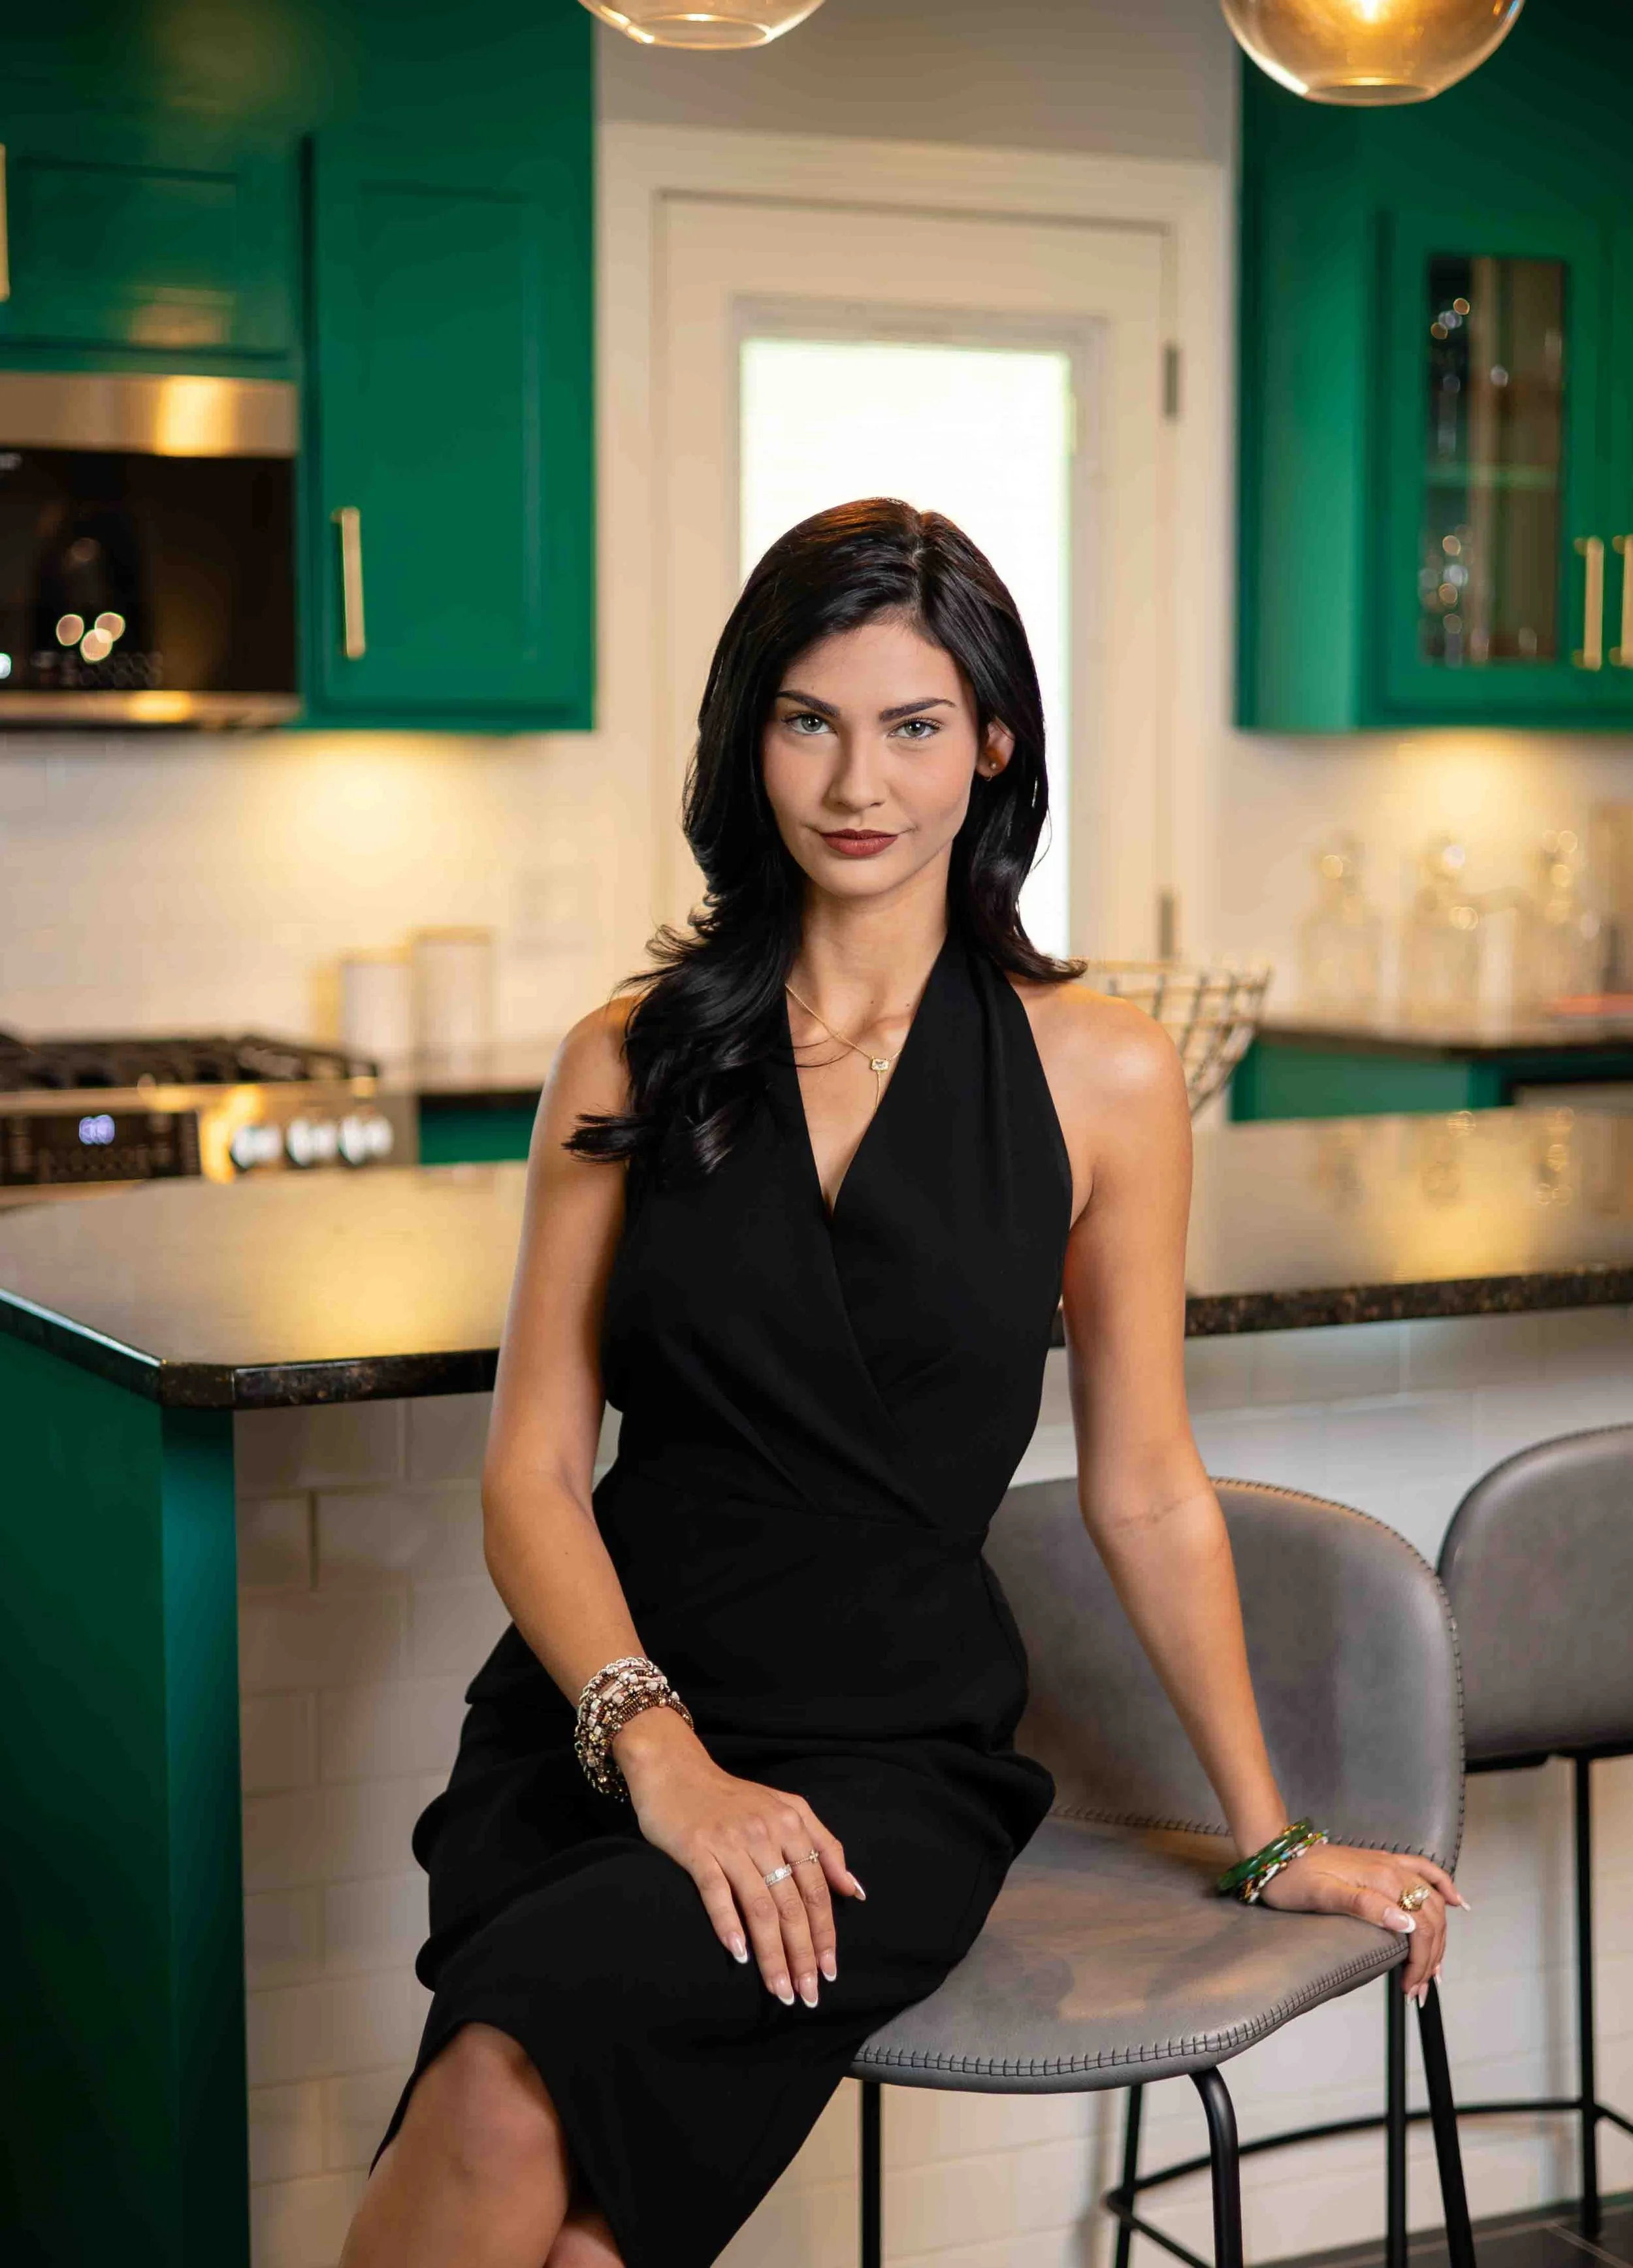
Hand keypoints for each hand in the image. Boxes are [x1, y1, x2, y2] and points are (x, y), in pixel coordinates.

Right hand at [613, 1708, 863, 2008]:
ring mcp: (730, 1841)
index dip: (825, 1932)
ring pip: (759, 1906)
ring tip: (780, 1989)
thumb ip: (823, 1844)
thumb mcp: (786, 1808)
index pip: (816, 1888)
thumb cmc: (733, 1798)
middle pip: (791, 1904)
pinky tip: (739, 1954)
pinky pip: (716, 1892)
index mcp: (791, 1823)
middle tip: (808, 1994)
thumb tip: (853, 1890)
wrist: (675, 1769)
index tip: (830, 1970)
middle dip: (802, 1954)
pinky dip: (729, 1924)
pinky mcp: (697, 1848)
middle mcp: (764, 1832)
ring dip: (772, 1954)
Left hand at [1256, 1840, 1467, 2002]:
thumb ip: (1365, 1906)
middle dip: (1431, 1957)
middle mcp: (1392, 1869)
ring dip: (1440, 1936)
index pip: (1420, 1926)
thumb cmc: (1293, 1878)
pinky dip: (1445, 1887)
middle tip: (1418, 1989)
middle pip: (1431, 1917)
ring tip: (1434, 1969)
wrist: (1275, 1853)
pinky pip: (1426, 1872)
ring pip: (1432, 1901)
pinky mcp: (1384, 1863)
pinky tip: (1457, 1904)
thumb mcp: (1322, 1896)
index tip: (1411, 1988)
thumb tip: (1405, 1923)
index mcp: (1381, 1878)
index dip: (1421, 1961)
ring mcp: (1390, 1864)